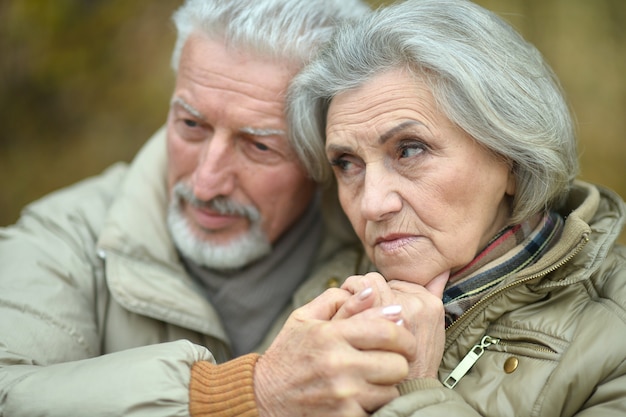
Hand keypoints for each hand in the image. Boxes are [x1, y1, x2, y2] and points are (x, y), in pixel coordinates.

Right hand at [254, 287, 416, 416]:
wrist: (263, 397)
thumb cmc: (288, 354)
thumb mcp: (304, 319)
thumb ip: (338, 301)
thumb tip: (371, 292)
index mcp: (330, 334)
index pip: (388, 332)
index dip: (404, 335)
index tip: (403, 339)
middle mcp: (338, 364)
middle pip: (398, 363)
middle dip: (397, 360)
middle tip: (387, 359)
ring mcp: (342, 394)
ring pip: (392, 389)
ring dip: (386, 383)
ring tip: (370, 377)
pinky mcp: (344, 416)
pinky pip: (380, 408)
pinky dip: (375, 402)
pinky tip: (360, 394)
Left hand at [335, 271, 448, 378]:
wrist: (405, 394)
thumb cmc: (413, 362)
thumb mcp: (431, 328)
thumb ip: (433, 294)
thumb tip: (443, 270)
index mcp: (429, 302)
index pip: (394, 280)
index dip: (379, 293)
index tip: (373, 308)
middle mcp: (415, 302)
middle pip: (377, 279)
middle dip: (363, 291)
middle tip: (356, 310)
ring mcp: (396, 309)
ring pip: (365, 281)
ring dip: (352, 292)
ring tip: (348, 311)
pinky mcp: (377, 317)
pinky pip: (356, 291)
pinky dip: (345, 300)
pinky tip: (344, 318)